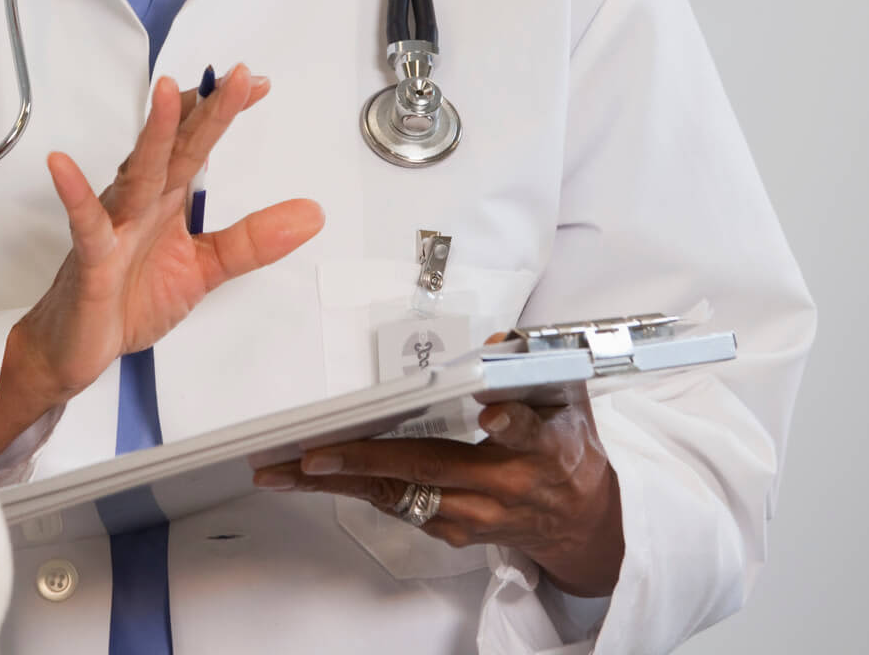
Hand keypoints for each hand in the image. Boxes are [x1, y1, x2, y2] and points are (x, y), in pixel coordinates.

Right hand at [0, 67, 324, 458]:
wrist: (77, 344)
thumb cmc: (130, 297)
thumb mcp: (205, 268)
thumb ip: (253, 240)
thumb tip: (310, 214)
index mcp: (167, 198)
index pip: (198, 143)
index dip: (224, 111)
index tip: (257, 83)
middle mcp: (141, 201)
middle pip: (177, 147)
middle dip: (205, 110)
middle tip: (237, 78)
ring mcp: (114, 224)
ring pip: (138, 172)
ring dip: (153, 133)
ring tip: (166, 93)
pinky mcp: (92, 257)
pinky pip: (86, 223)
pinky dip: (75, 195)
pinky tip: (64, 167)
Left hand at [252, 394, 624, 596]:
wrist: (580, 524)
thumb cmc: (569, 451)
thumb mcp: (567, 399)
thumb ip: (536, 366)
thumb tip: (498, 339)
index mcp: (543, 448)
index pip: (526, 432)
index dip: (510, 423)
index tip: (490, 413)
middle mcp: (504, 487)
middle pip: (432, 469)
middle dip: (366, 461)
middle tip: (314, 455)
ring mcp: (475, 514)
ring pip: (400, 495)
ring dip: (341, 482)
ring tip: (288, 470)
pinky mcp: (454, 530)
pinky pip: (398, 506)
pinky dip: (356, 490)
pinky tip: (314, 478)